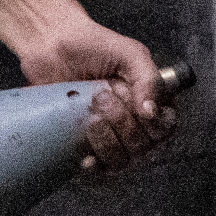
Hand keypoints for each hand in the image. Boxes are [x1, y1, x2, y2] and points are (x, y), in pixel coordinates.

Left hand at [20, 14, 169, 169]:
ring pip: (122, 160)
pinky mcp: (85, 145)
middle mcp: (134, 121)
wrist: (49, 45)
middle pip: (144, 145)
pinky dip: (95, 167)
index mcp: (150, 100)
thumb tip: (152, 111)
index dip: (153, 122)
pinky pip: (98, 170)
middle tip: (102, 96)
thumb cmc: (90, 45)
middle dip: (123, 123)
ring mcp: (110, 136)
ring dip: (108, 140)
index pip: (166, 127)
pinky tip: (86, 158)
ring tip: (90, 116)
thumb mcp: (129, 53)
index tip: (135, 103)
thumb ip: (148, 78)